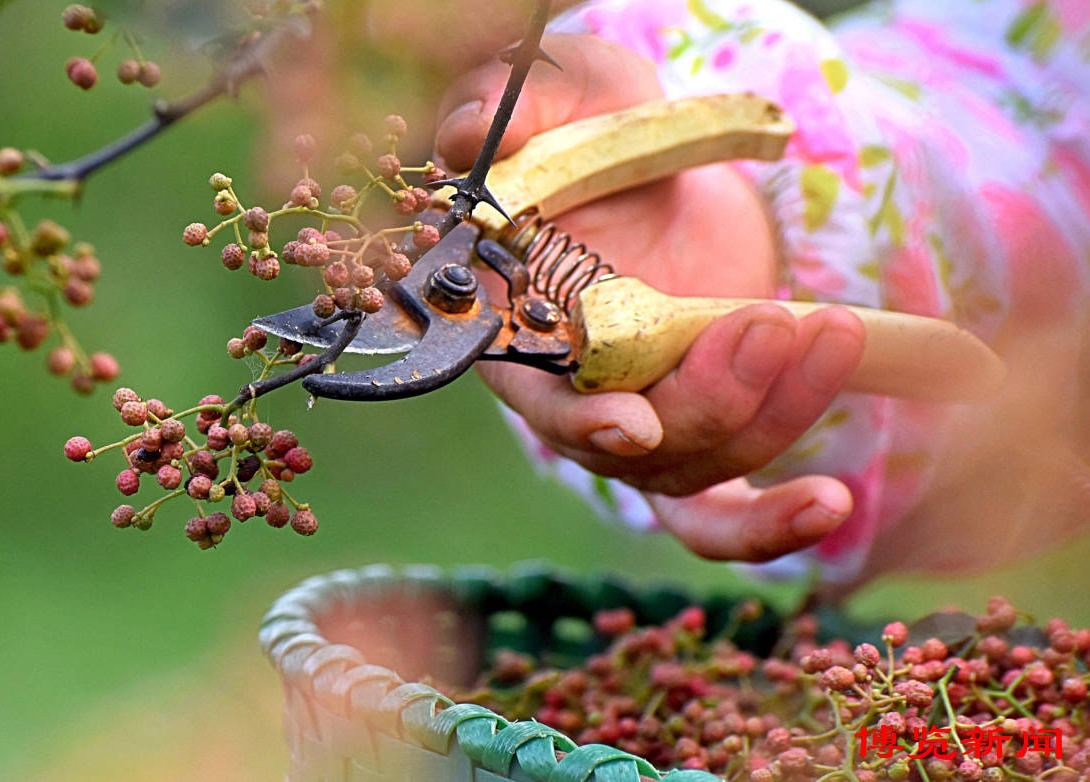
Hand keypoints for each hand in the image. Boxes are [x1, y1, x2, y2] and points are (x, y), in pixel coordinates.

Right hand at [435, 34, 866, 561]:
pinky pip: (725, 507)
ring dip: (769, 418)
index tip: (630, 422)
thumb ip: (515, 108)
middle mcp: (570, 393)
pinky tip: (832, 504)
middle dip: (708, 396)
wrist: (657, 168)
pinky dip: (774, 521)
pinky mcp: (700, 431)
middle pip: (632, 447)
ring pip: (696, 469)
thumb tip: (472, 135)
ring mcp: (640, 424)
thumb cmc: (597, 127)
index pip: (533, 393)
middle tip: (771, 322)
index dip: (576, 419)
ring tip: (830, 335)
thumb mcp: (567, 96)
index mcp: (516, 323)